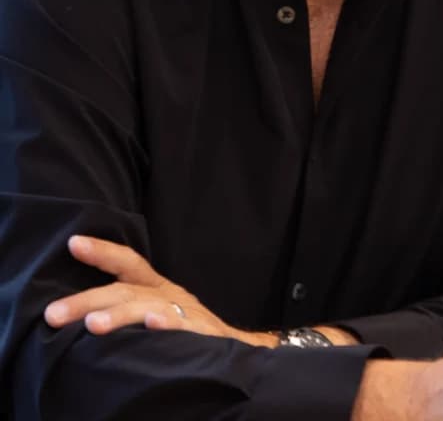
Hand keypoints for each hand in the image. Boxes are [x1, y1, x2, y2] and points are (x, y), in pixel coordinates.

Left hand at [44, 235, 276, 346]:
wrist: (238, 351)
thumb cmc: (187, 332)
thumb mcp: (157, 311)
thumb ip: (128, 307)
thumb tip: (82, 312)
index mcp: (155, 288)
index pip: (127, 263)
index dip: (102, 252)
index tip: (73, 243)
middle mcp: (166, 295)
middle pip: (124, 289)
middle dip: (87, 300)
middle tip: (53, 314)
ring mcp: (184, 312)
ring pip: (146, 308)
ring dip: (119, 314)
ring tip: (92, 325)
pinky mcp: (201, 332)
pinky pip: (183, 326)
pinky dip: (168, 324)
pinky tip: (152, 325)